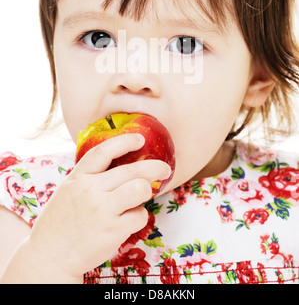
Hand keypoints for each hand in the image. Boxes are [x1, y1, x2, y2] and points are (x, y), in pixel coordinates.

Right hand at [28, 133, 170, 280]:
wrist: (50, 256)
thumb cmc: (61, 222)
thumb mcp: (69, 190)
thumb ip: (90, 177)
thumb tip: (120, 164)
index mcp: (78, 177)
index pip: (103, 151)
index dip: (124, 142)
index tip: (140, 139)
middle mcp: (90, 190)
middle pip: (131, 170)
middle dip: (155, 166)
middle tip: (165, 168)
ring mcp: (102, 210)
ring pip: (140, 189)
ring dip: (146, 191)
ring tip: (140, 197)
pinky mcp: (113, 230)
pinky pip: (140, 215)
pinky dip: (138, 217)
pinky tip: (127, 221)